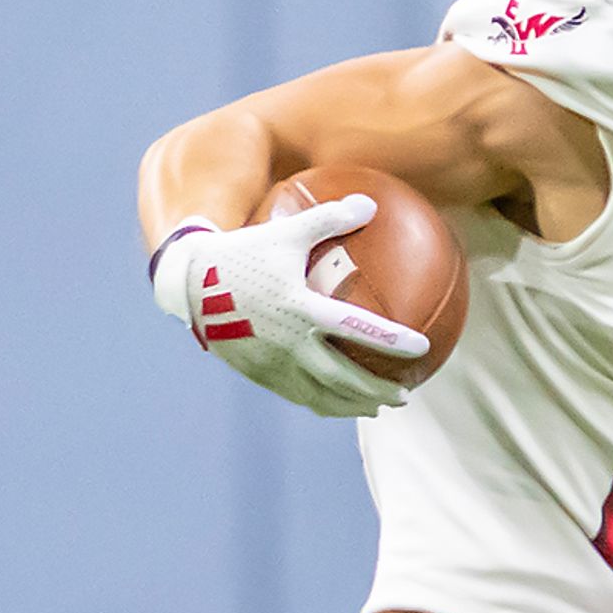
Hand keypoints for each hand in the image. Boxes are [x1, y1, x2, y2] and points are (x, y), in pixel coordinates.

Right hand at [149, 199, 432, 418]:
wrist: (191, 284)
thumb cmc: (244, 251)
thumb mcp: (287, 230)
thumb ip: (330, 218)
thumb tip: (371, 203)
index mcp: (300, 309)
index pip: (355, 329)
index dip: (390, 340)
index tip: (421, 349)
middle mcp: (288, 343)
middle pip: (341, 379)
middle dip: (375, 392)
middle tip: (403, 396)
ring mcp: (271, 363)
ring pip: (319, 396)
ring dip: (350, 406)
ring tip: (374, 409)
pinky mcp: (257, 373)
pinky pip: (296, 394)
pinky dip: (321, 402)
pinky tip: (335, 402)